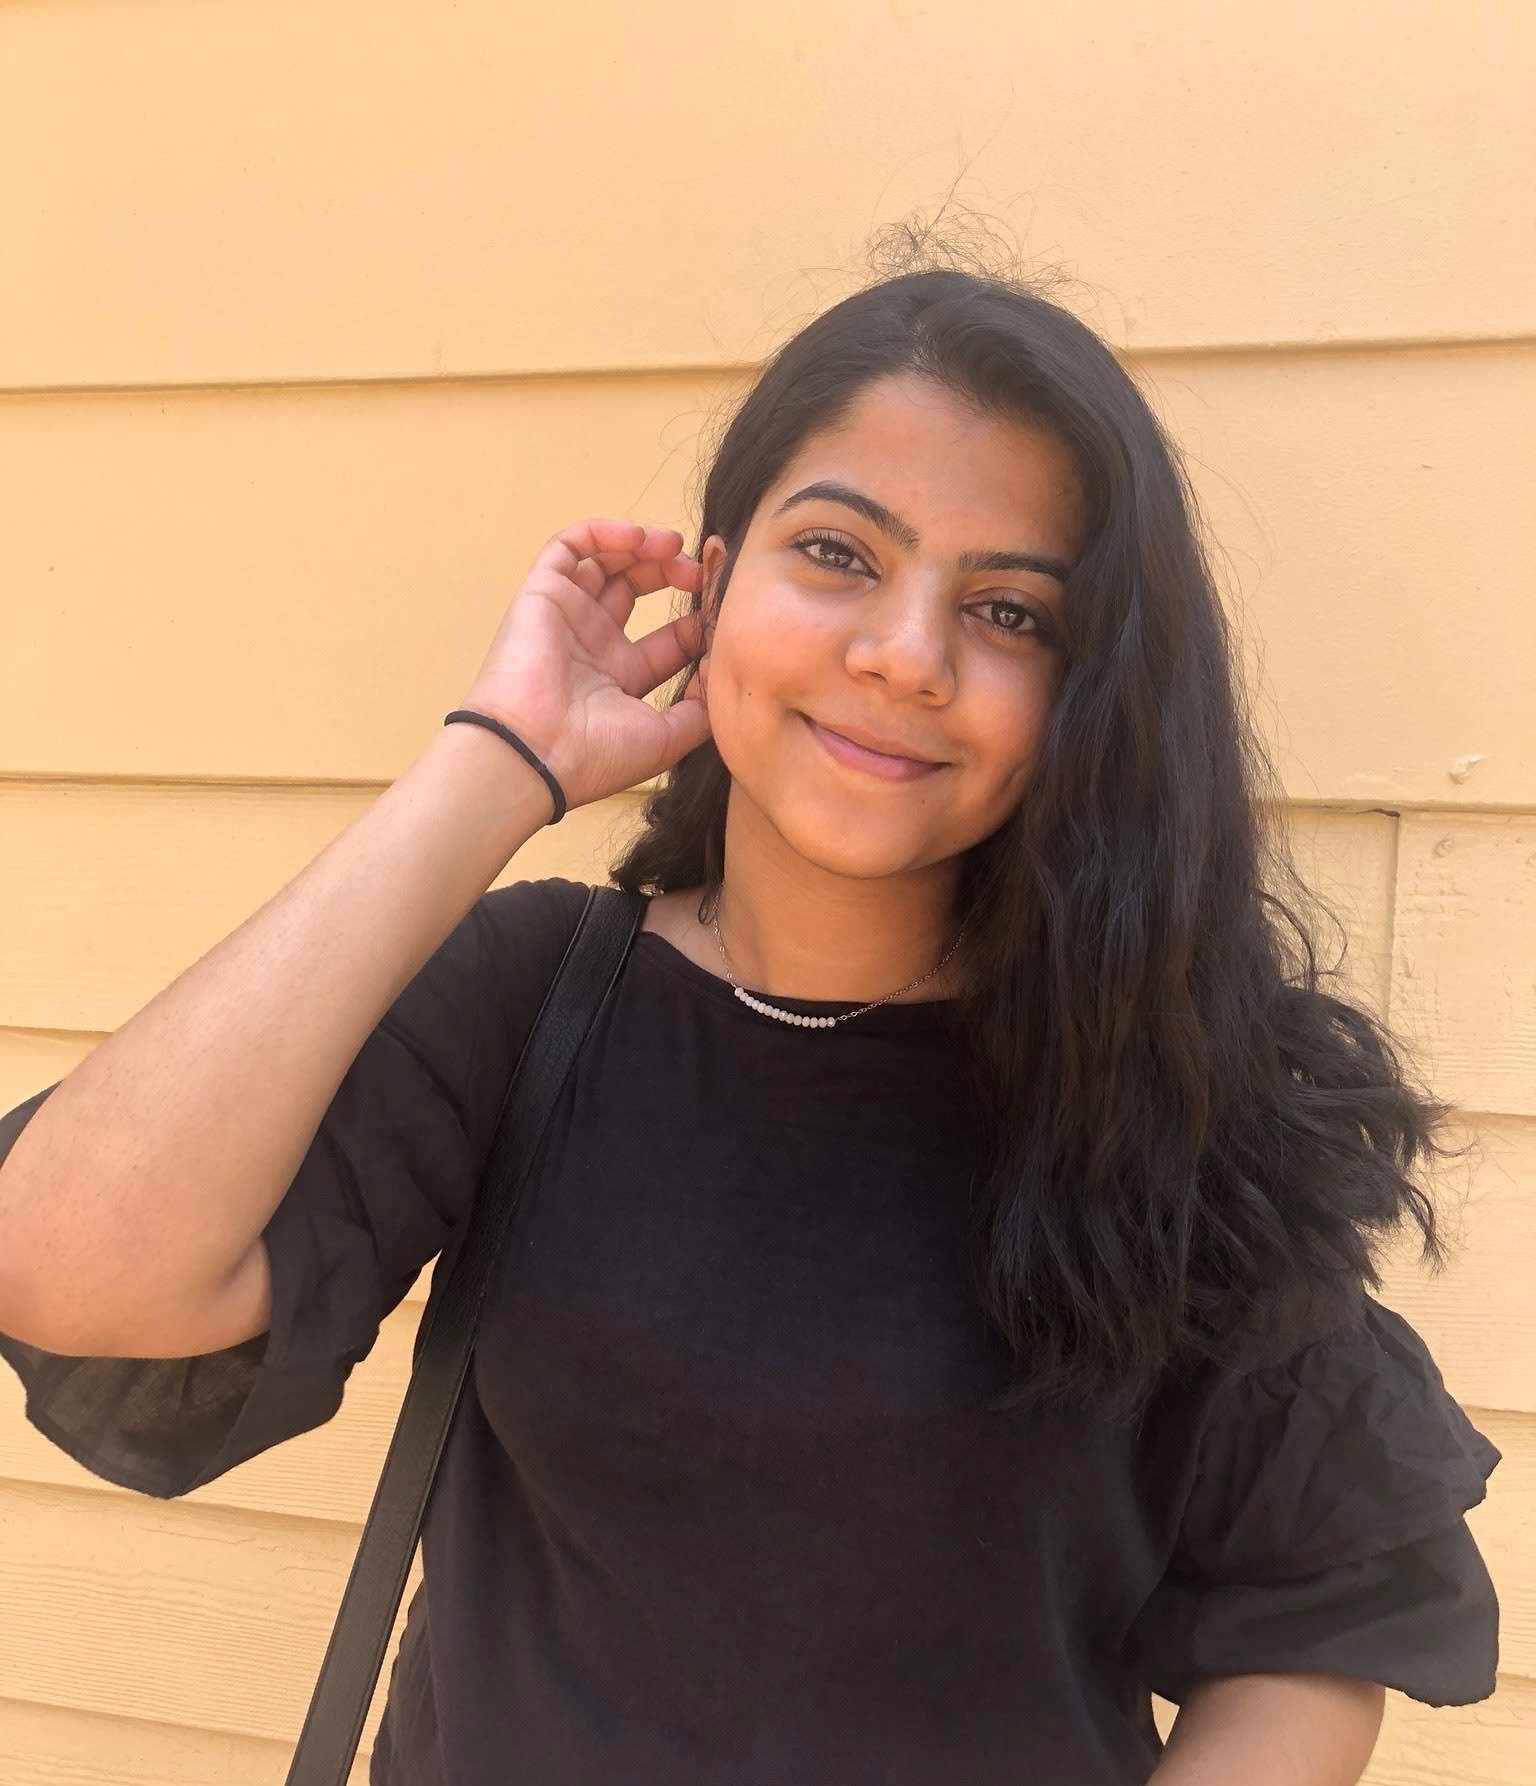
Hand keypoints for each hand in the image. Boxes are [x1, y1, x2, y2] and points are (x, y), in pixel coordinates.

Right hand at [455, 518, 712, 811]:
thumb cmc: (596, 755)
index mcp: (622, 679)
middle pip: (638, 590)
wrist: (535, 752)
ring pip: (605, 561)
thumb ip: (701, 708)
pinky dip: (603, 532)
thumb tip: (724, 671)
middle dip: (673, 573)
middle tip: (700, 572)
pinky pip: (568, 546)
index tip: (724, 610)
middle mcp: (594, 644)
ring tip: (673, 546)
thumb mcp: (667, 739)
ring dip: (642, 546)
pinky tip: (637, 538)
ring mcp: (567, 617)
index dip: (700, 620)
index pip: (670, 639)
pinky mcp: (542, 593)